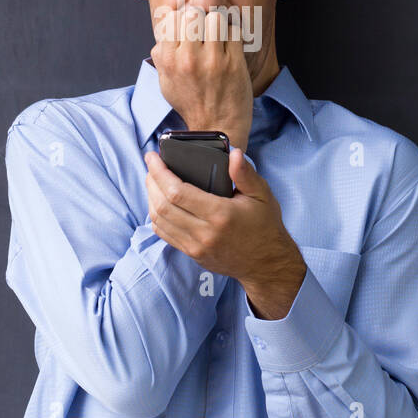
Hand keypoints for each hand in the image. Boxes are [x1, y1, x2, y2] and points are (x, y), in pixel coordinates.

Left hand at [144, 147, 306, 319]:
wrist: (267, 264)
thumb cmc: (265, 226)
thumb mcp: (262, 195)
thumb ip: (245, 173)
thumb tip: (233, 153)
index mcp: (220, 214)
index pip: (177, 192)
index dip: (160, 172)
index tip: (153, 157)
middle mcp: (204, 233)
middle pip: (162, 206)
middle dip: (151, 181)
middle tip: (151, 165)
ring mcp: (196, 247)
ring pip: (159, 221)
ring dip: (150, 198)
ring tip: (153, 180)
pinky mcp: (192, 254)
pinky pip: (165, 234)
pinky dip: (156, 215)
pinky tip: (158, 202)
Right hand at [151, 1, 252, 151]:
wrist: (216, 126)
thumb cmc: (191, 101)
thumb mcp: (166, 80)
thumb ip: (162, 53)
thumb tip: (166, 24)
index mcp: (168, 60)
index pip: (172, 18)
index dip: (181, 21)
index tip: (188, 30)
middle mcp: (188, 59)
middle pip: (193, 13)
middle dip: (200, 20)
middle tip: (204, 33)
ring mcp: (213, 60)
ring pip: (215, 18)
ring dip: (218, 25)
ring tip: (217, 39)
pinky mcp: (234, 62)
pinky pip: (233, 31)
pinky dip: (232, 36)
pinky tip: (229, 48)